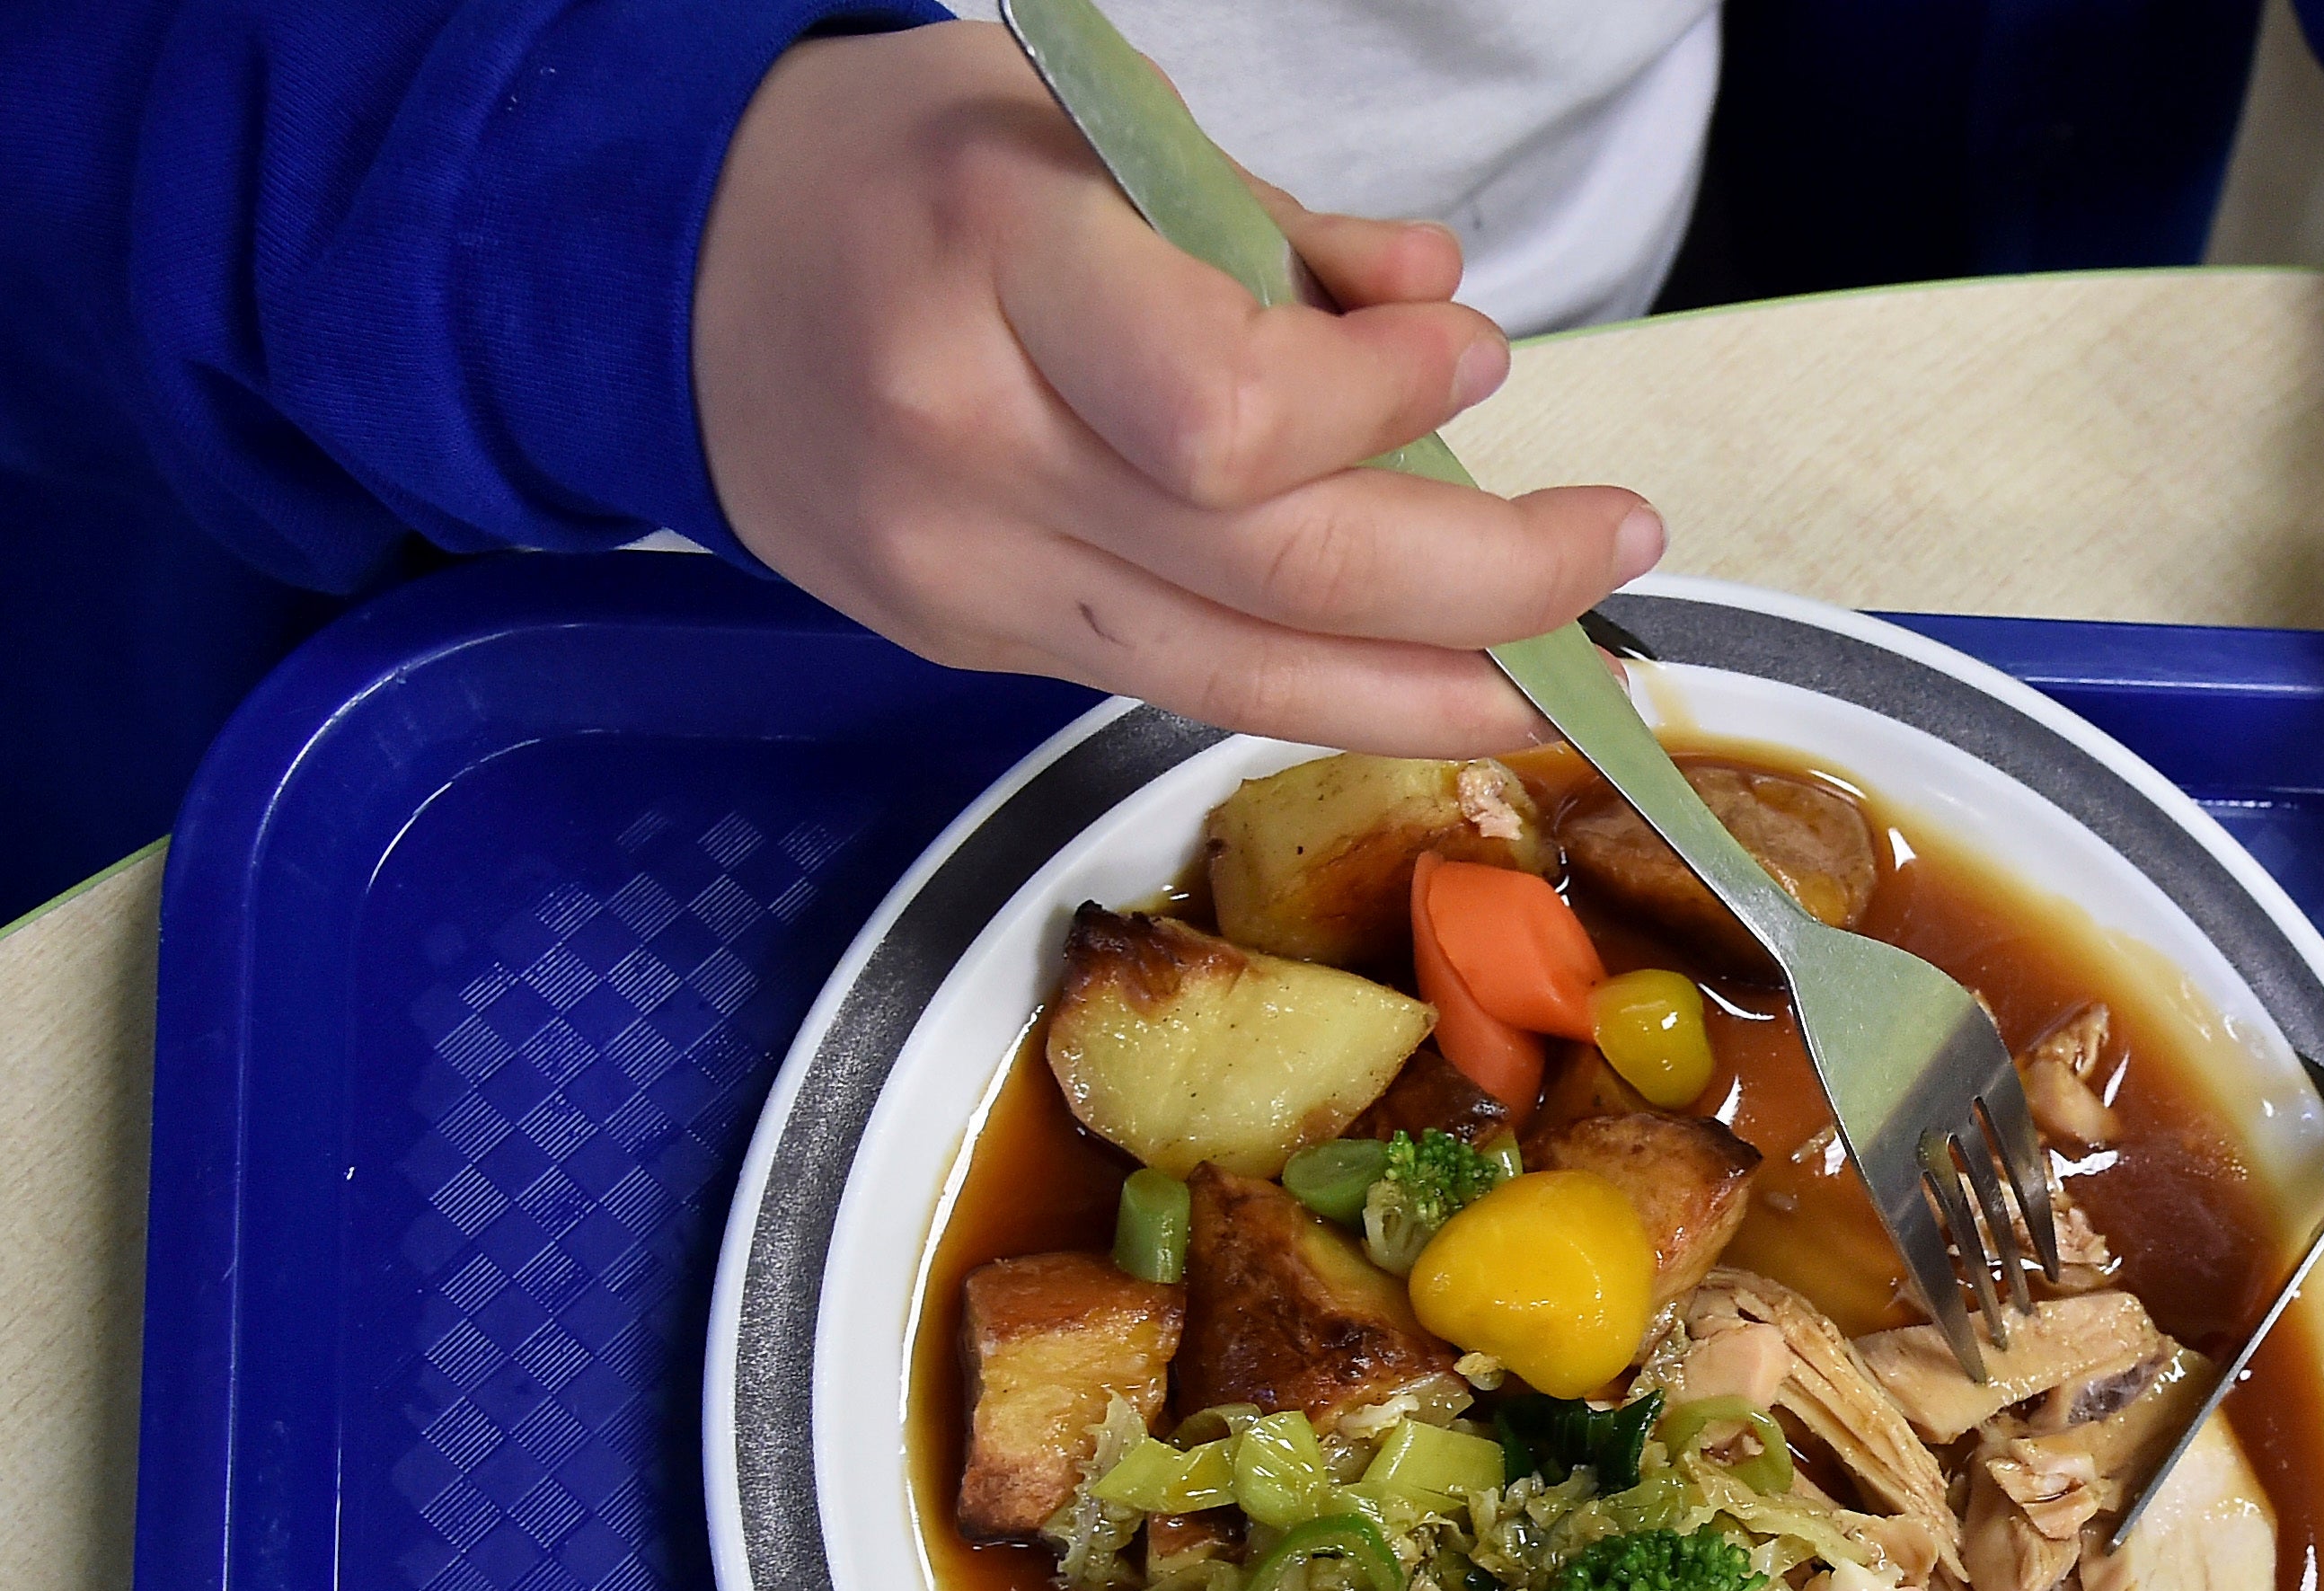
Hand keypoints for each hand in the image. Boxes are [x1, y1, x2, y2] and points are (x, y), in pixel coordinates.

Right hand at [691, 24, 1662, 747]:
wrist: (672, 277)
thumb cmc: (898, 171)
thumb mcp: (1086, 129)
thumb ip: (1273, 234)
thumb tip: (1442, 306)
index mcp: (991, 268)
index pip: (1230, 413)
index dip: (1384, 412)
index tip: (1472, 363)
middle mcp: (971, 451)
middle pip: (1271, 582)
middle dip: (1480, 590)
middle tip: (1615, 555)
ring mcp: (962, 578)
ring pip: (1237, 682)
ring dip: (1432, 692)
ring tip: (1563, 674)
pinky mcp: (969, 651)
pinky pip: (1178, 686)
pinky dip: (1317, 684)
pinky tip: (1416, 670)